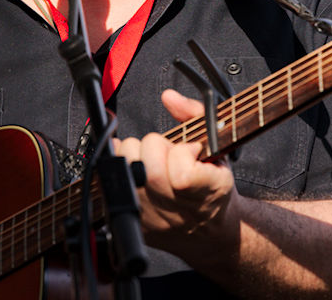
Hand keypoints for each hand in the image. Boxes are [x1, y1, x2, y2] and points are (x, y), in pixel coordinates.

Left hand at [113, 89, 240, 257]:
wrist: (210, 232)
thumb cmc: (212, 185)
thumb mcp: (217, 145)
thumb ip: (195, 114)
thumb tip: (169, 98)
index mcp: (209, 190)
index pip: (183, 172)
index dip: (183, 153)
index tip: (192, 151)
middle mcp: (180, 209)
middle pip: (150, 167)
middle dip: (155, 147)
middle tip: (166, 152)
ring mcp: (156, 219)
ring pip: (128, 172)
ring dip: (135, 156)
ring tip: (150, 160)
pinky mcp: (138, 223)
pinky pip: (114, 187)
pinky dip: (119, 169)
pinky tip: (133, 169)